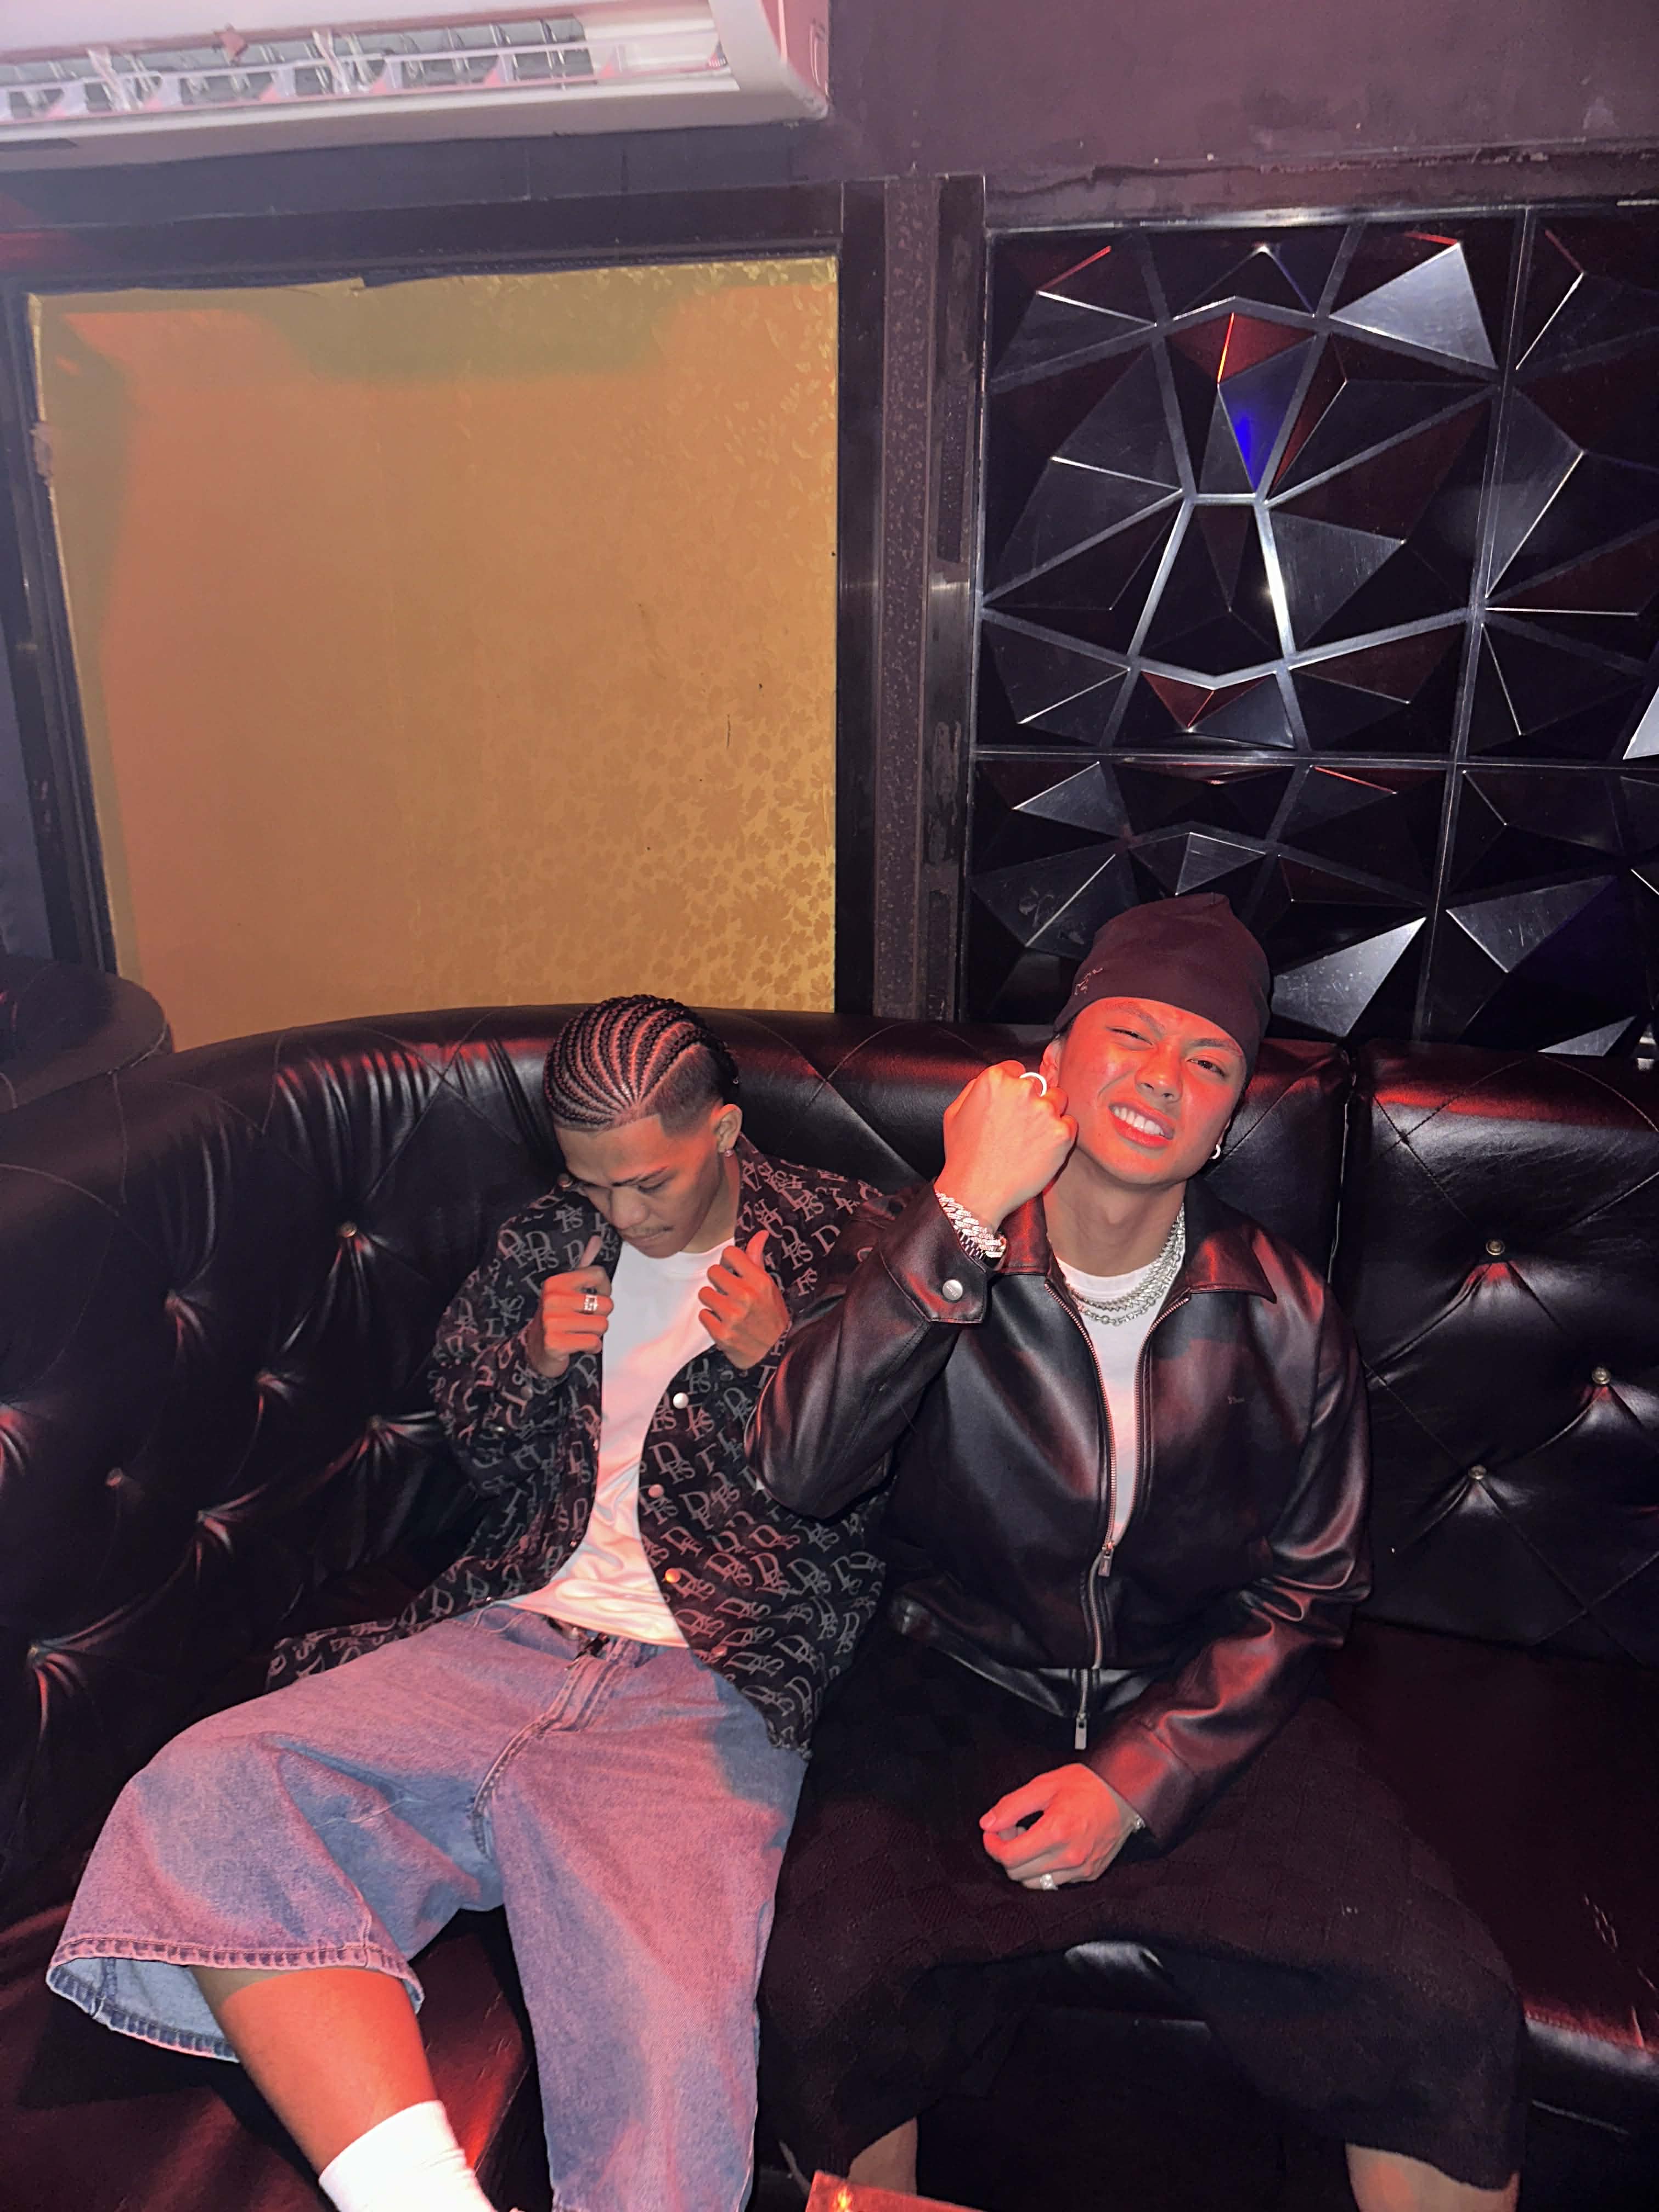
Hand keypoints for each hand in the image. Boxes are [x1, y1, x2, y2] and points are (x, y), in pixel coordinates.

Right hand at [527, 1233, 610, 1379]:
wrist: (535, 1350)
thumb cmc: (556, 1318)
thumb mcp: (566, 1290)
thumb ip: (583, 1266)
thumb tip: (596, 1239)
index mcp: (556, 1282)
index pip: (597, 1274)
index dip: (605, 1289)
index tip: (597, 1296)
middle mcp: (553, 1298)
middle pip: (605, 1304)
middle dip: (601, 1316)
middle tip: (585, 1320)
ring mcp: (552, 1321)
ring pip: (602, 1325)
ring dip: (596, 1333)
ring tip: (581, 1332)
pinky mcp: (555, 1342)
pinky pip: (593, 1342)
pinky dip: (592, 1347)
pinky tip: (579, 1345)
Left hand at [698, 1230, 788, 1370]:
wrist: (776, 1355)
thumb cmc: (772, 1318)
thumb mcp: (769, 1287)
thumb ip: (757, 1260)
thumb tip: (761, 1233)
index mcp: (759, 1281)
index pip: (730, 1253)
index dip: (729, 1261)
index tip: (732, 1269)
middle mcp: (745, 1296)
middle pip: (713, 1272)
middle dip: (719, 1281)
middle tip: (729, 1292)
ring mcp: (732, 1316)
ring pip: (704, 1293)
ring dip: (713, 1301)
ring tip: (726, 1309)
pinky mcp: (721, 1333)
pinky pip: (703, 1315)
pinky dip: (711, 1319)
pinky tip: (724, 1323)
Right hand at [939, 1061, 1075, 1231]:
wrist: (976, 1191)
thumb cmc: (963, 1156)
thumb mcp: (954, 1112)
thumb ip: (976, 1088)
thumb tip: (996, 1079)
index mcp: (994, 1079)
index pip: (1017, 1070)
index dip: (1014, 1089)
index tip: (1013, 1105)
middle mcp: (1022, 1089)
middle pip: (1039, 1084)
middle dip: (1033, 1100)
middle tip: (1021, 1126)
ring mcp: (1044, 1111)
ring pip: (1058, 1100)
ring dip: (1049, 1114)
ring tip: (1033, 1138)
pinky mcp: (1061, 1133)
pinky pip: (1070, 1125)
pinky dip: (1060, 1136)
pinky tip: (1042, 1149)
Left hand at [980, 1764, 1139, 1888]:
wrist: (1125, 1791)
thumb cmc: (1088, 1784)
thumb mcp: (1044, 1785)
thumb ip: (1011, 1805)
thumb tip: (987, 1823)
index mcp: (1056, 1831)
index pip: (1009, 1857)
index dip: (992, 1845)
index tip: (992, 1831)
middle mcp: (1070, 1856)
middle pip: (1018, 1873)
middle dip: (1007, 1852)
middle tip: (1011, 1830)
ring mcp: (1081, 1869)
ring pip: (1035, 1883)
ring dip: (1024, 1864)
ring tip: (1030, 1838)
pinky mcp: (1090, 1874)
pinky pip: (1055, 1882)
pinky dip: (1044, 1869)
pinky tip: (1048, 1847)